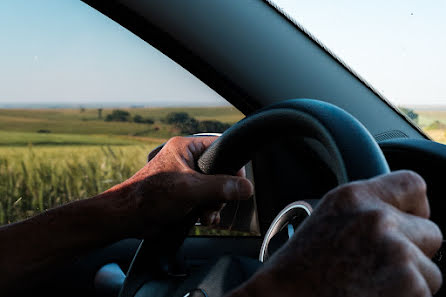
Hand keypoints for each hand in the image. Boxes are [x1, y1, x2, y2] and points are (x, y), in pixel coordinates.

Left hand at [107, 136, 253, 237]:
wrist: (128, 217)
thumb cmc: (150, 196)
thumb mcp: (191, 189)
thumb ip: (221, 187)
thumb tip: (246, 187)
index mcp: (185, 147)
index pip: (220, 147)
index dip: (232, 165)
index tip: (239, 182)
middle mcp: (185, 159)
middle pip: (220, 171)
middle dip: (221, 191)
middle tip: (215, 202)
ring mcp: (184, 177)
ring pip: (213, 187)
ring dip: (214, 203)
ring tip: (207, 214)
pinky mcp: (183, 193)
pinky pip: (204, 198)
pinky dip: (207, 209)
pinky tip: (204, 218)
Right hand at [232, 171, 441, 296]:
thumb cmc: (297, 273)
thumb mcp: (326, 223)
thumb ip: (364, 213)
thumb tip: (399, 216)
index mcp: (352, 198)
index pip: (412, 184)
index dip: (415, 209)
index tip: (409, 225)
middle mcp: (377, 219)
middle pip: (430, 233)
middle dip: (414, 254)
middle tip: (378, 269)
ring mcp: (396, 254)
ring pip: (429, 272)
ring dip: (409, 284)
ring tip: (368, 288)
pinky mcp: (410, 288)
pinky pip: (423, 296)